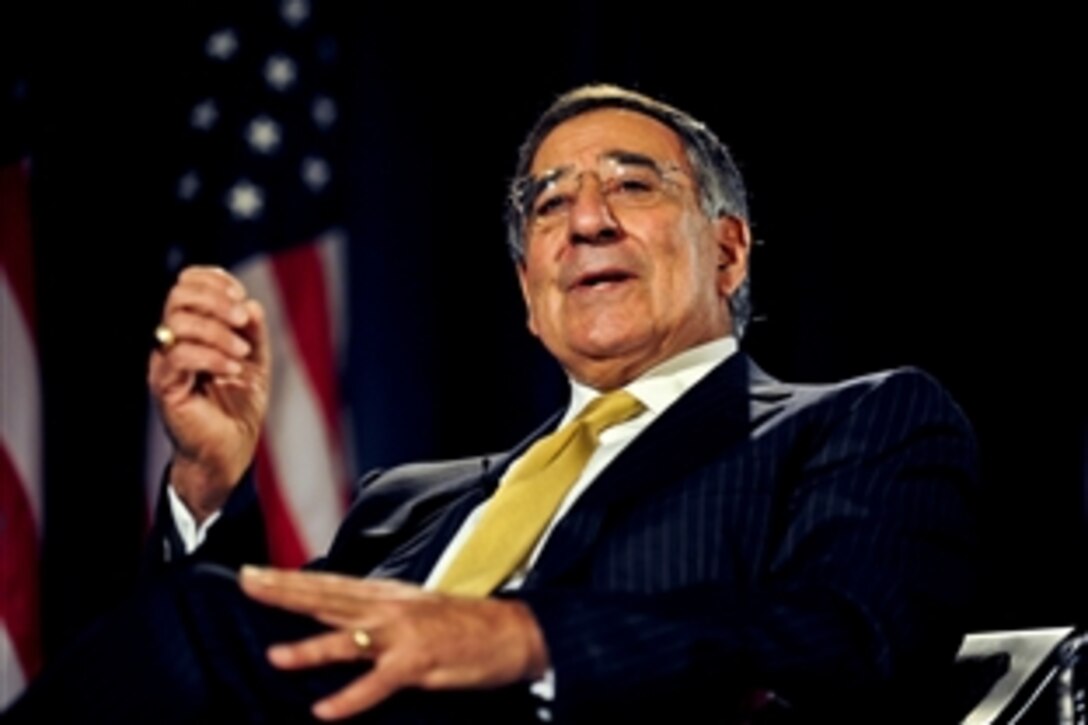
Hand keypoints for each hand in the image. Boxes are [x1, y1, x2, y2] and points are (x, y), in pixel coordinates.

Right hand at [148, 266, 270, 521]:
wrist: (231, 449)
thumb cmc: (239, 405)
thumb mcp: (256, 360)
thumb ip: (254, 331)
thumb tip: (251, 303)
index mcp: (192, 329)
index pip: (186, 283)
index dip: (213, 280)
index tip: (240, 296)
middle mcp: (173, 342)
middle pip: (178, 296)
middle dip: (215, 300)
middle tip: (242, 319)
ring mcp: (166, 364)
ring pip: (178, 324)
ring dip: (217, 331)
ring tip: (242, 352)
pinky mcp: (166, 387)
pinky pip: (180, 357)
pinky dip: (212, 356)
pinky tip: (232, 367)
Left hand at [239, 567, 549, 720]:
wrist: (514, 630)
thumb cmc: (465, 624)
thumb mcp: (415, 608)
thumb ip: (376, 612)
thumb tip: (339, 618)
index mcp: (386, 595)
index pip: (328, 584)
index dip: (290, 579)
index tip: (253, 572)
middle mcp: (389, 608)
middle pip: (328, 600)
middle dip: (286, 593)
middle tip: (247, 584)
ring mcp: (404, 635)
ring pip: (349, 640)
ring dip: (311, 649)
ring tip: (276, 657)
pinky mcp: (420, 662)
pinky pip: (379, 684)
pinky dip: (352, 698)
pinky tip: (326, 711)